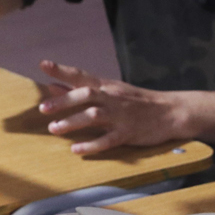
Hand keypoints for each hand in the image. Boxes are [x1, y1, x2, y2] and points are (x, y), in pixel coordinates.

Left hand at [36, 61, 189, 156]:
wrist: (171, 111)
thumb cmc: (136, 101)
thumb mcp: (110, 90)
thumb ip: (81, 89)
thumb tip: (53, 85)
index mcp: (106, 86)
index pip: (81, 75)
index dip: (62, 70)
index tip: (43, 65)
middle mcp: (112, 98)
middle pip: (85, 95)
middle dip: (64, 101)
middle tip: (44, 108)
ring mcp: (121, 115)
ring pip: (94, 116)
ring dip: (73, 122)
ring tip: (54, 129)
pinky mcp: (129, 133)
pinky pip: (108, 139)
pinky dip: (92, 144)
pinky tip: (77, 149)